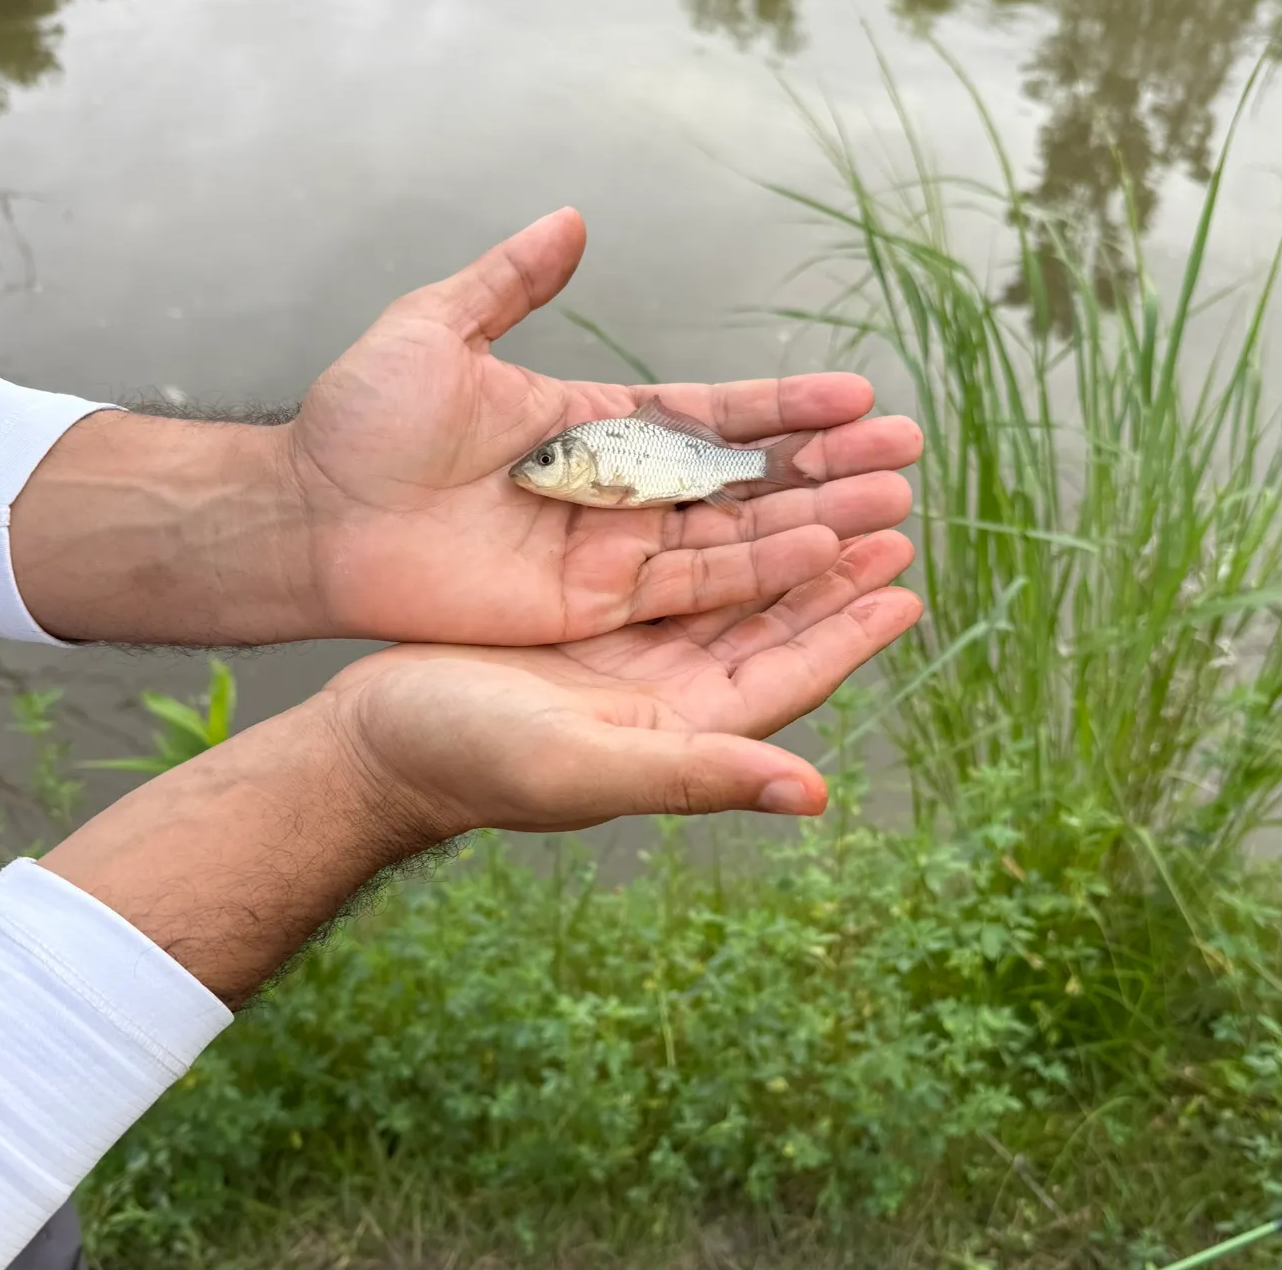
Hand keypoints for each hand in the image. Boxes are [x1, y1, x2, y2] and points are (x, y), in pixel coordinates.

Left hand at [289, 208, 920, 644]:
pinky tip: (821, 552)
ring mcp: (612, 550)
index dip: (784, 405)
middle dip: (824, 464)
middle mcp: (620, 489)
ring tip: (892, 501)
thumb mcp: (437, 329)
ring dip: (814, 519)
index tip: (857, 392)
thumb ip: (510, 281)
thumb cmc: (361, 419)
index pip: (713, 412)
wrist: (309, 514)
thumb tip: (574, 220)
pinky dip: (757, 571)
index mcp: (598, 422)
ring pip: (735, 535)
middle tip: (905, 446)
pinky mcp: (594, 604)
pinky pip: (691, 587)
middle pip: (744, 477)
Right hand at [325, 531, 921, 834]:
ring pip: (729, 582)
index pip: (787, 677)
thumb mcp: (584, 765)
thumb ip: (696, 775)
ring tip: (836, 487)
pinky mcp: (592, 612)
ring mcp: (632, 648)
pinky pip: (672, 559)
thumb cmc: (469, 760)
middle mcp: (670, 688)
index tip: (905, 586)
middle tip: (892, 508)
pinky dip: (711, 525)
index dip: (847, 634)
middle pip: (771, 620)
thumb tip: (815, 794)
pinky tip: (736, 487)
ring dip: (784, 535)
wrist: (375, 738)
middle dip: (834, 567)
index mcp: (682, 729)